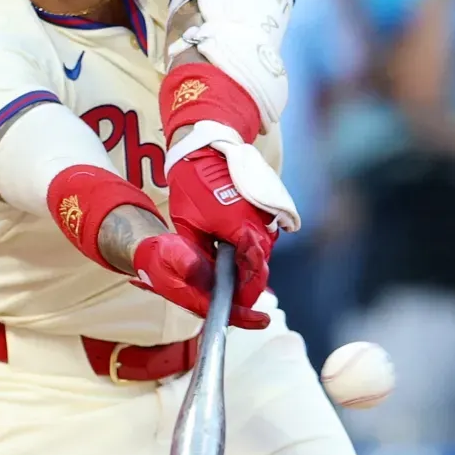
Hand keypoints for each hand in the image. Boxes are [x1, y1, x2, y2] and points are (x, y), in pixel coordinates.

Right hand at [131, 231, 269, 328]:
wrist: (155, 254)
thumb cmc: (159, 258)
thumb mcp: (169, 256)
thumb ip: (184, 263)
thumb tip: (200, 273)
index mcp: (196, 299)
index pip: (223, 313)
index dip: (244, 317)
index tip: (262, 319)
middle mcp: (210, 298)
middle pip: (240, 300)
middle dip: (253, 280)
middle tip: (257, 253)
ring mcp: (216, 289)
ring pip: (243, 288)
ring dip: (253, 269)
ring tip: (254, 246)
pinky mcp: (220, 279)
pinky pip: (241, 276)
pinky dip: (248, 262)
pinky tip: (250, 245)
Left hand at [164, 149, 273, 323]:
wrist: (207, 149)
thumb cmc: (193, 186)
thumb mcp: (189, 227)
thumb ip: (200, 258)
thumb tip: (204, 282)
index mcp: (243, 232)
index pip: (253, 276)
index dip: (246, 295)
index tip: (237, 305)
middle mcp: (261, 226)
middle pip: (259, 266)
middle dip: (247, 281)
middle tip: (231, 293)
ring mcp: (266, 216)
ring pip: (261, 251)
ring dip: (248, 263)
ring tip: (230, 273)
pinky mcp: (266, 209)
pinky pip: (262, 236)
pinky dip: (250, 246)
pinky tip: (233, 249)